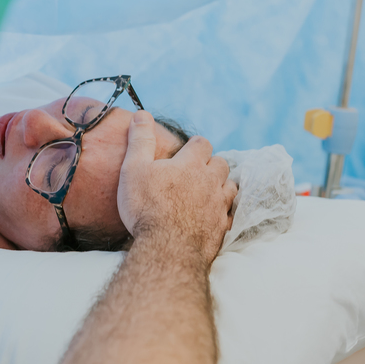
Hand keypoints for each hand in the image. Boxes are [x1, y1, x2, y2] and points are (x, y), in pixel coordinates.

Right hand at [117, 111, 235, 264]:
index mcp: (190, 164)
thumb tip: (142, 114)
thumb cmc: (146, 207)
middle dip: (211, 164)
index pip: (202, 144)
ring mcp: (218, 206)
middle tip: (197, 171)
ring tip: (209, 191)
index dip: (195, 145)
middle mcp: (210, 182)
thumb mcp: (134, 168)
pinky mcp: (221, 229)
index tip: (188, 149)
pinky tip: (215, 217)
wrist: (166, 249)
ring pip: (230, 188)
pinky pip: (230, 216)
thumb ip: (140, 140)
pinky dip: (224, 213)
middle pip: (221, 164)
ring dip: (221, 186)